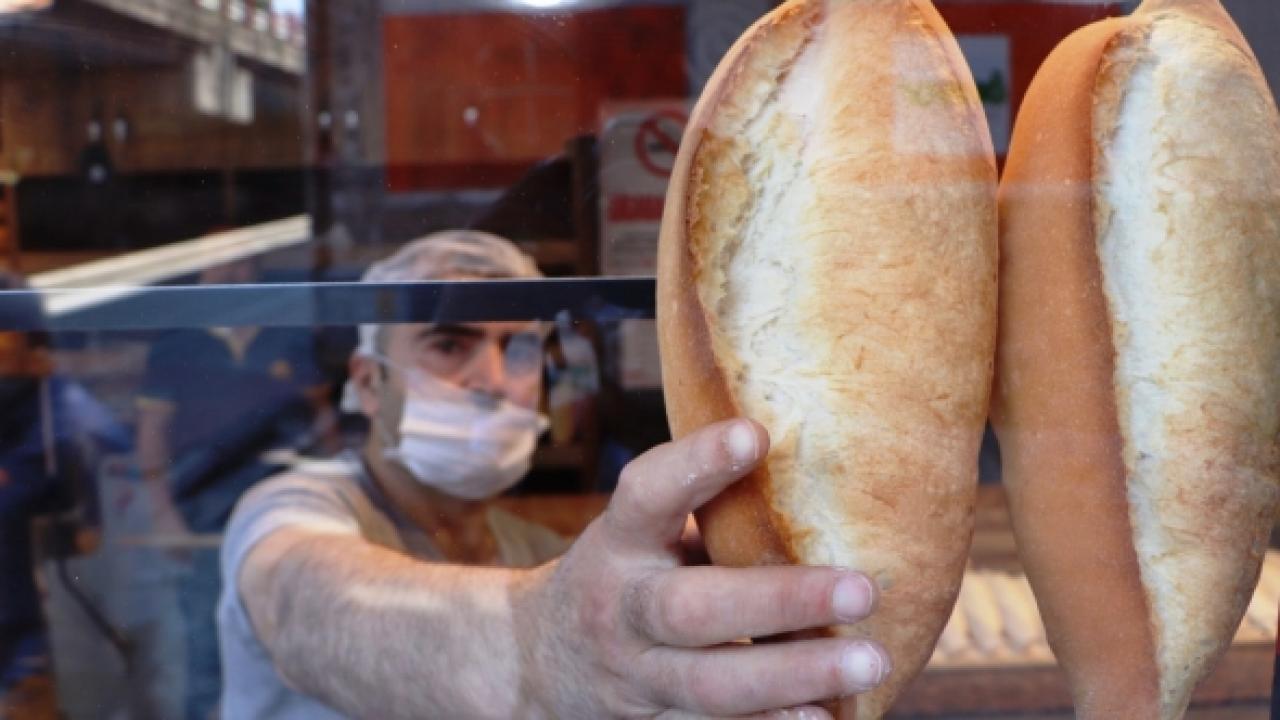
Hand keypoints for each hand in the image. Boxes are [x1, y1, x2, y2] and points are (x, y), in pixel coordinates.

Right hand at [519, 419, 888, 718]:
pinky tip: (828, 715)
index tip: (755, 435)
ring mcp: (636, 674)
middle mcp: (621, 608)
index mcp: (621, 541)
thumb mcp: (644, 533)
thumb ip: (709, 515)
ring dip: (794, 675)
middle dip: (778, 600)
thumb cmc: (629, 571)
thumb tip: (820, 479)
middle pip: (691, 609)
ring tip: (869, 661)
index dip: (696, 463)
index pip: (648, 494)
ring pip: (711, 684)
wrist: (540, 658)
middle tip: (862, 589)